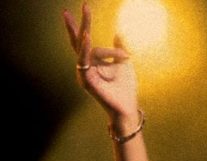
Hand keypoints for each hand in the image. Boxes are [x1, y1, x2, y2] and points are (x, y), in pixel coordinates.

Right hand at [63, 3, 138, 121]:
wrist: (128, 106)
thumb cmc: (126, 87)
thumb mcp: (125, 62)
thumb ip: (120, 48)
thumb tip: (118, 33)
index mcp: (93, 61)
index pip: (85, 40)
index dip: (83, 22)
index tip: (86, 5)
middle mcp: (86, 66)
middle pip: (79, 41)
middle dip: (78, 22)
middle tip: (82, 5)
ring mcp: (84, 74)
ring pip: (87, 49)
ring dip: (91, 34)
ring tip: (88, 13)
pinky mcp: (86, 81)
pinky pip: (84, 61)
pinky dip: (85, 48)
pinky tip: (86, 36)